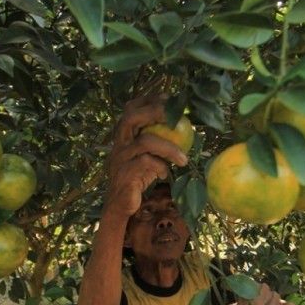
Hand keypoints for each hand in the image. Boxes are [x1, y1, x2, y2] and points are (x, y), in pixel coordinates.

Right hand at [104, 95, 187, 217]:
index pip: (131, 108)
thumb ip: (158, 141)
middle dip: (155, 112)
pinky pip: (146, 163)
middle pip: (131, 117)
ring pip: (145, 142)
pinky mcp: (124, 174)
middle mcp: (119, 143)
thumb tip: (185, 126)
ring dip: (169, 147)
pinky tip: (165, 174)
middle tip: (176, 119)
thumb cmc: (138, 177)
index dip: (148, 100)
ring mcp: (120, 158)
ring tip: (184, 159)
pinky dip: (161, 166)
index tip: (169, 99)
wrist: (121, 204)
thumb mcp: (148, 156)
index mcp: (123, 135)